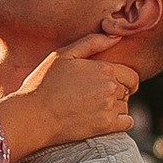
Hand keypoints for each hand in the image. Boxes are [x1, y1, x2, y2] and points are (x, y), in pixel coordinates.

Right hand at [0, 37, 139, 159]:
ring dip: (116, 108)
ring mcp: (109, 107)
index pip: (130, 74)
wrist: (33, 115)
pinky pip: (128, 122)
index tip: (111, 85)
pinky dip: (121, 122)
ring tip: (93, 109)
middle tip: (97, 98)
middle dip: (117, 93)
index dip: (122, 79)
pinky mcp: (106, 126)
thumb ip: (92, 43)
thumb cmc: (43, 83)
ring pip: (126, 106)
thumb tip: (117, 36)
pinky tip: (104, 120)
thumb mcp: (63, 55)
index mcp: (104, 68)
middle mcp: (110, 86)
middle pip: (128, 90)